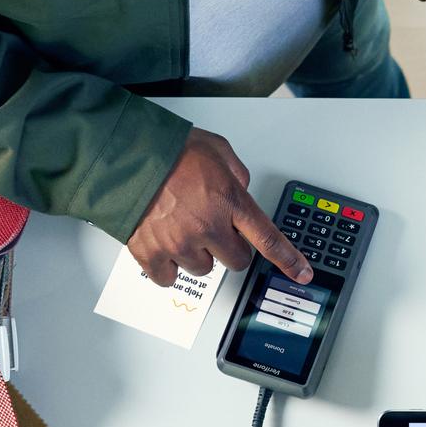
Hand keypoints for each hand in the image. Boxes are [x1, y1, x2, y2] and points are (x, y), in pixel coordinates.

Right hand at [129, 130, 311, 288]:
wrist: (123, 155)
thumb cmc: (168, 148)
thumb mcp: (216, 149)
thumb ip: (236, 173)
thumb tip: (240, 189)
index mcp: (230, 201)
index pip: (269, 239)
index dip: (288, 260)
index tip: (302, 274)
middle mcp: (209, 227)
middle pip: (236, 261)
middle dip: (229, 247)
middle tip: (212, 227)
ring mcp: (180, 243)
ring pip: (203, 268)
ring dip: (197, 253)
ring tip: (181, 226)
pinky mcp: (151, 254)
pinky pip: (169, 277)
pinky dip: (168, 265)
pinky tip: (163, 243)